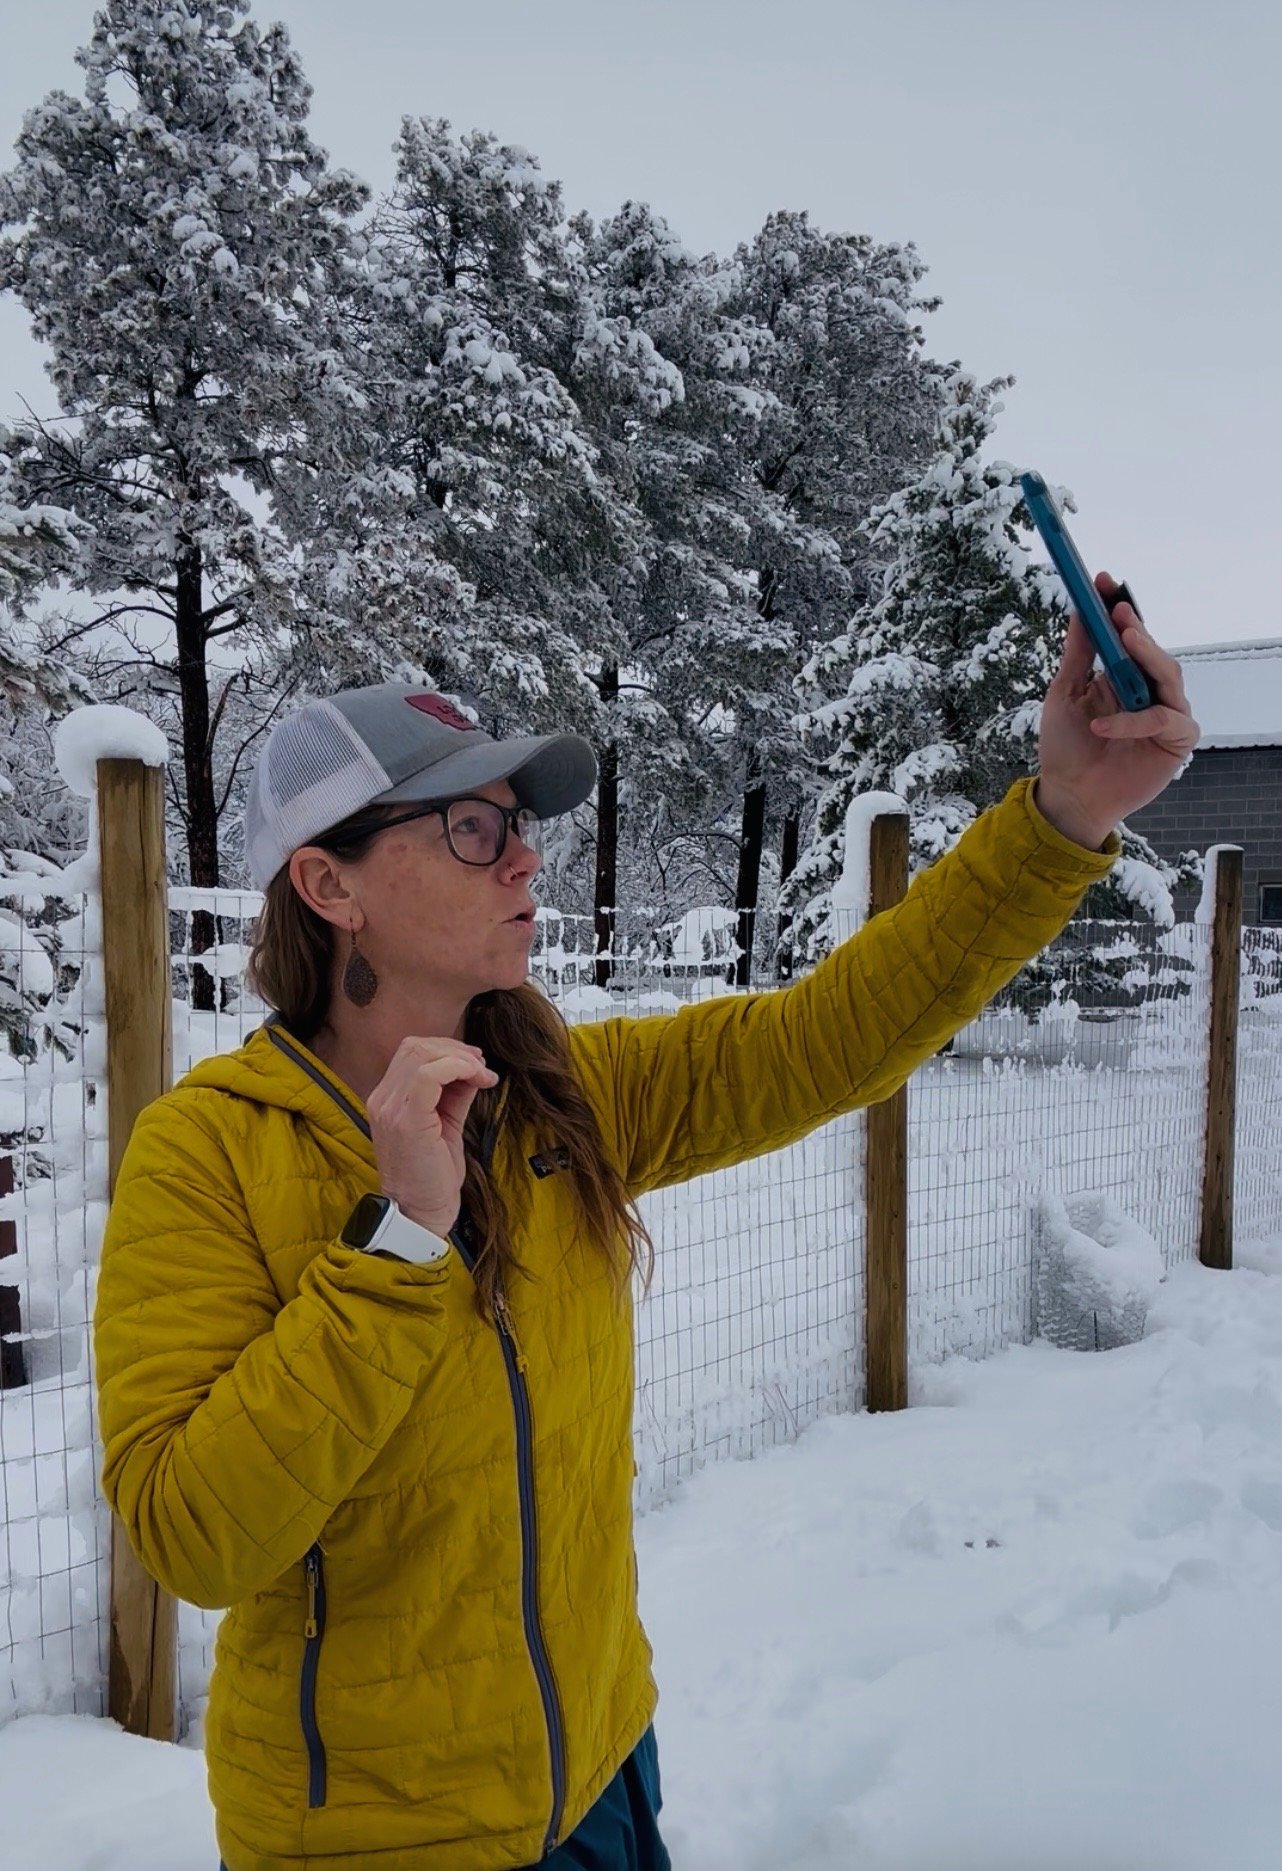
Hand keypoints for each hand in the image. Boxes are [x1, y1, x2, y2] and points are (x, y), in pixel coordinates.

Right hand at [365, 1038, 498, 1236]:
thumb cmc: (432, 1176)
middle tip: (482, 1066)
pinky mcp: (406, 1120)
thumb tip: (473, 1068)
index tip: (475, 1064)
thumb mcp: (446, 1125)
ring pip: (422, 1054)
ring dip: (460, 1058)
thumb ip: (454, 1094)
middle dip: (455, 1049)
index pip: (411, 1052)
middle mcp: (382, 1100)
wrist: (420, 1214)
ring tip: (483, 1075)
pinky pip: (429, 1075)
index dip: (447, 1049)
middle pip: (416, 1047)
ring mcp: (390, 1109)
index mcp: (387, 1100)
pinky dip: (458, 1068)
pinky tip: (477, 1079)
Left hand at [1036, 573, 1200, 848]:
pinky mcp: (1176, 742)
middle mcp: (1149, 692)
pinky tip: (1103, 725)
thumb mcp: (1064, 693)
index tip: (1102, 581)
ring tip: (1124, 640)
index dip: (1120, 609)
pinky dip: (1136, 719)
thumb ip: (1078, 654)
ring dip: (1147, 658)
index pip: (1130, 637)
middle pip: (1154, 653)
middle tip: (1119, 610)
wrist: (1068, 796)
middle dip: (1137, 628)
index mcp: (1124, 677)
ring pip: (1170, 678)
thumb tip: (1080, 610)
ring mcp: (1166, 715)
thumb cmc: (1066, 748)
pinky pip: (1167, 720)